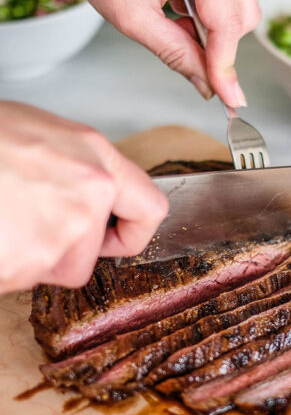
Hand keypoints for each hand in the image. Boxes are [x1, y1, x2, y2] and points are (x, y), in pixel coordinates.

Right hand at [0, 102, 167, 291]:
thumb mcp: (42, 135)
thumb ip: (81, 169)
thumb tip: (98, 197)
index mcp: (97, 160)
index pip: (151, 209)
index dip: (131, 231)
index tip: (113, 235)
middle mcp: (88, 196)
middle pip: (89, 256)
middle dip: (60, 252)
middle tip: (23, 221)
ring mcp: (57, 232)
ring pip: (51, 270)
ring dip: (26, 257)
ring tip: (1, 219)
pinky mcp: (26, 262)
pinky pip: (18, 279)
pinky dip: (4, 265)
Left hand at [88, 0, 261, 107]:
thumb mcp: (132, 15)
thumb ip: (173, 52)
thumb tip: (205, 84)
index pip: (226, 24)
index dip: (224, 64)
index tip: (228, 97)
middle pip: (242, 17)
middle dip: (222, 46)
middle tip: (191, 56)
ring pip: (241, 11)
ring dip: (216, 32)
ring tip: (179, 24)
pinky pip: (229, 3)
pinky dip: (210, 18)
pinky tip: (184, 13)